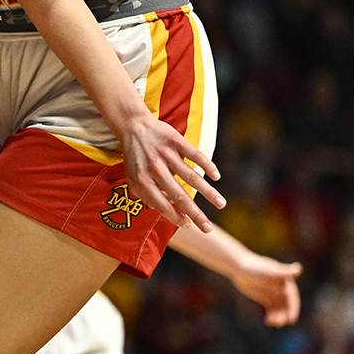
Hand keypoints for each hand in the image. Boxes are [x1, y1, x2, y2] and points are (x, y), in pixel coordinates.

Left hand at [115, 111, 224, 231]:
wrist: (133, 126)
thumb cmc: (135, 157)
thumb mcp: (132, 177)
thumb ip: (145, 195)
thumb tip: (163, 210)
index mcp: (142, 179)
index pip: (162, 205)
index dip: (176, 217)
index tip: (189, 225)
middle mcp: (155, 168)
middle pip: (179, 195)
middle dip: (196, 214)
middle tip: (208, 228)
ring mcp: (166, 153)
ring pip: (191, 177)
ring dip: (208, 192)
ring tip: (221, 204)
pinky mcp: (176, 140)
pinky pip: (195, 155)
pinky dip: (207, 165)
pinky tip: (216, 177)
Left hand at [230, 251, 302, 325]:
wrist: (236, 266)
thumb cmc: (253, 266)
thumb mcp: (268, 271)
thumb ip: (283, 272)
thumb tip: (299, 268)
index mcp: (285, 280)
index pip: (292, 297)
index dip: (293, 309)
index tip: (291, 320)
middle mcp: (280, 288)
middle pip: (286, 305)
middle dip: (284, 315)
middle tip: (279, 323)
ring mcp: (273, 293)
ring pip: (279, 309)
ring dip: (278, 317)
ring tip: (271, 322)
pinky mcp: (265, 297)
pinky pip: (271, 309)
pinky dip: (271, 316)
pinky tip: (268, 321)